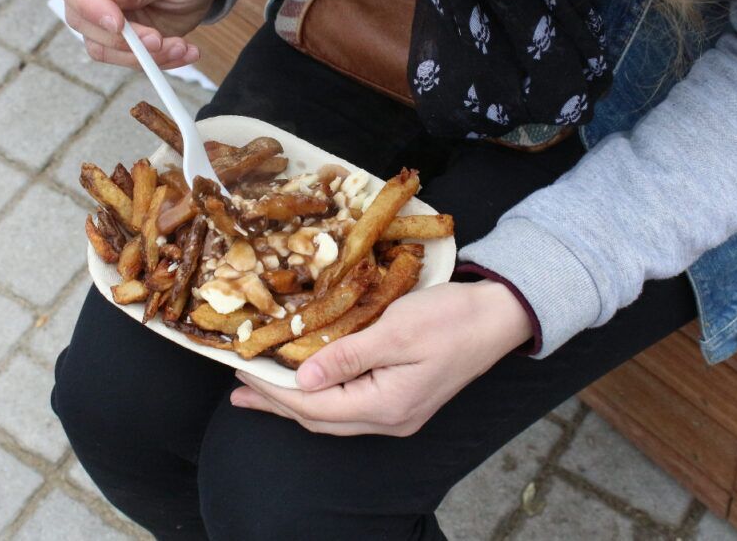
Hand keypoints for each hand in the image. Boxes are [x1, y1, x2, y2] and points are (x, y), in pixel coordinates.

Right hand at [52, 0, 226, 68]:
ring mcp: (106, 20)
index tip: (118, 23)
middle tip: (157, 39)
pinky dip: (160, 62)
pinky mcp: (124, 42)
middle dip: (121, 40)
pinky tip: (184, 51)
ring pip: (104, 49)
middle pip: (82, 23)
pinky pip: (130, 60)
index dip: (87, 5)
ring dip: (144, 56)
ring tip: (180, 46)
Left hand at [231, 280, 533, 435]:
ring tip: (259, 390)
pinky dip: (319, 394)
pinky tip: (305, 382)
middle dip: (275, 402)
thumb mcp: (396, 331)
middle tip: (237, 388)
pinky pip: (347, 405)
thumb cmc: (451, 318)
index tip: (241, 370)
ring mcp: (397, 413)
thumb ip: (347, 357)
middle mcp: (389, 419)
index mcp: (386, 405)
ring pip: (332, 414)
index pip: (313, 405)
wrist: (499, 317)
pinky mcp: (401, 399)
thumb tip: (302, 382)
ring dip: (294, 401)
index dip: (273, 390)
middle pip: (318, 418)